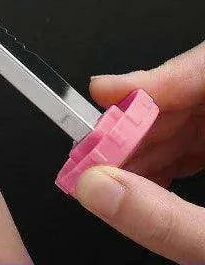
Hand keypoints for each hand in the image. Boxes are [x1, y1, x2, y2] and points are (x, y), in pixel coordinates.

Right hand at [75, 42, 204, 263]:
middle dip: (137, 121)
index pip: (204, 69)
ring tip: (109, 165)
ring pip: (190, 118)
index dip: (151, 78)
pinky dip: (167, 159)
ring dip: (146, 143)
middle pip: (190, 96)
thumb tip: (93, 187)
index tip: (105, 91)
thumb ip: (164, 218)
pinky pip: (198, 142)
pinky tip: (142, 177)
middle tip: (94, 144)